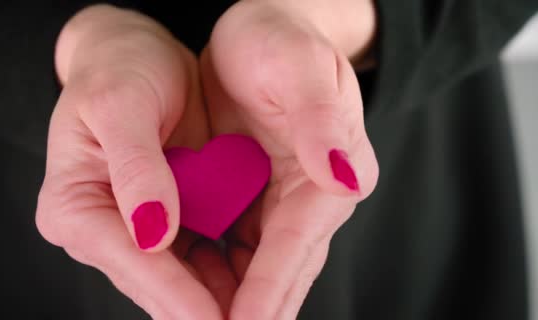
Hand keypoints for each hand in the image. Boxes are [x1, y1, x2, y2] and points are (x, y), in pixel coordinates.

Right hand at [36, 5, 235, 318]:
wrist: (132, 54)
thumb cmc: (118, 68)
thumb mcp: (120, 104)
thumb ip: (135, 169)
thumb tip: (151, 235)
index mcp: (74, 205)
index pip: (135, 263)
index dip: (181, 298)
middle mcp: (100, 227)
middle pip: (157, 284)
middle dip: (205, 311)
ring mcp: (131, 228)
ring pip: (181, 281)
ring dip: (222, 301)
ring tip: (264, 314)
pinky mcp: (162, 221)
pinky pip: (198, 258)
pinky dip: (228, 274)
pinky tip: (258, 286)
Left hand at [200, 1, 378, 317]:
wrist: (264, 30)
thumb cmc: (281, 39)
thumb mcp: (299, 66)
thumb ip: (322, 122)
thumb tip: (344, 179)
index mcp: (329, 174)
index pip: (293, 248)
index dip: (266, 293)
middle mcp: (312, 198)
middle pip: (280, 272)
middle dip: (249, 313)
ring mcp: (285, 202)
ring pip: (258, 269)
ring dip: (229, 304)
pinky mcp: (259, 198)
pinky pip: (238, 250)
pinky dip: (218, 277)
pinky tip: (193, 295)